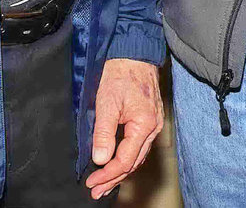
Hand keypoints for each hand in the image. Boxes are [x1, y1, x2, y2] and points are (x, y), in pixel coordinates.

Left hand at [85, 58, 162, 198]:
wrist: (133, 55)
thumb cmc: (121, 75)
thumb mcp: (107, 103)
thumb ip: (104, 133)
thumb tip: (101, 159)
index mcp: (145, 124)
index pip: (126, 159)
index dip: (108, 174)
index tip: (91, 181)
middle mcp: (153, 127)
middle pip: (134, 162)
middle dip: (114, 178)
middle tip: (96, 190)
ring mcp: (153, 124)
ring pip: (137, 156)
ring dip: (120, 171)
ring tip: (104, 184)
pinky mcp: (149, 120)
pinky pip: (139, 146)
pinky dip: (126, 158)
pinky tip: (116, 164)